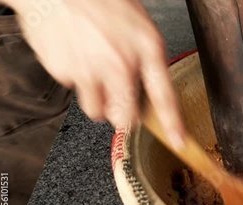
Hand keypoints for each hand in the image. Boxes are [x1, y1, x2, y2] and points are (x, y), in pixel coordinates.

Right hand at [4, 0, 184, 147]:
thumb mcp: (137, 24)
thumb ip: (144, 58)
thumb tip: (144, 89)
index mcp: (146, 48)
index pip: (165, 96)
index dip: (173, 124)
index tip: (178, 141)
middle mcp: (121, 64)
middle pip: (125, 118)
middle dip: (123, 116)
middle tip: (119, 103)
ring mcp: (91, 71)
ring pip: (97, 111)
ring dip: (97, 100)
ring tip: (94, 71)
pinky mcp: (65, 73)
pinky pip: (73, 90)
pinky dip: (75, 79)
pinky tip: (76, 56)